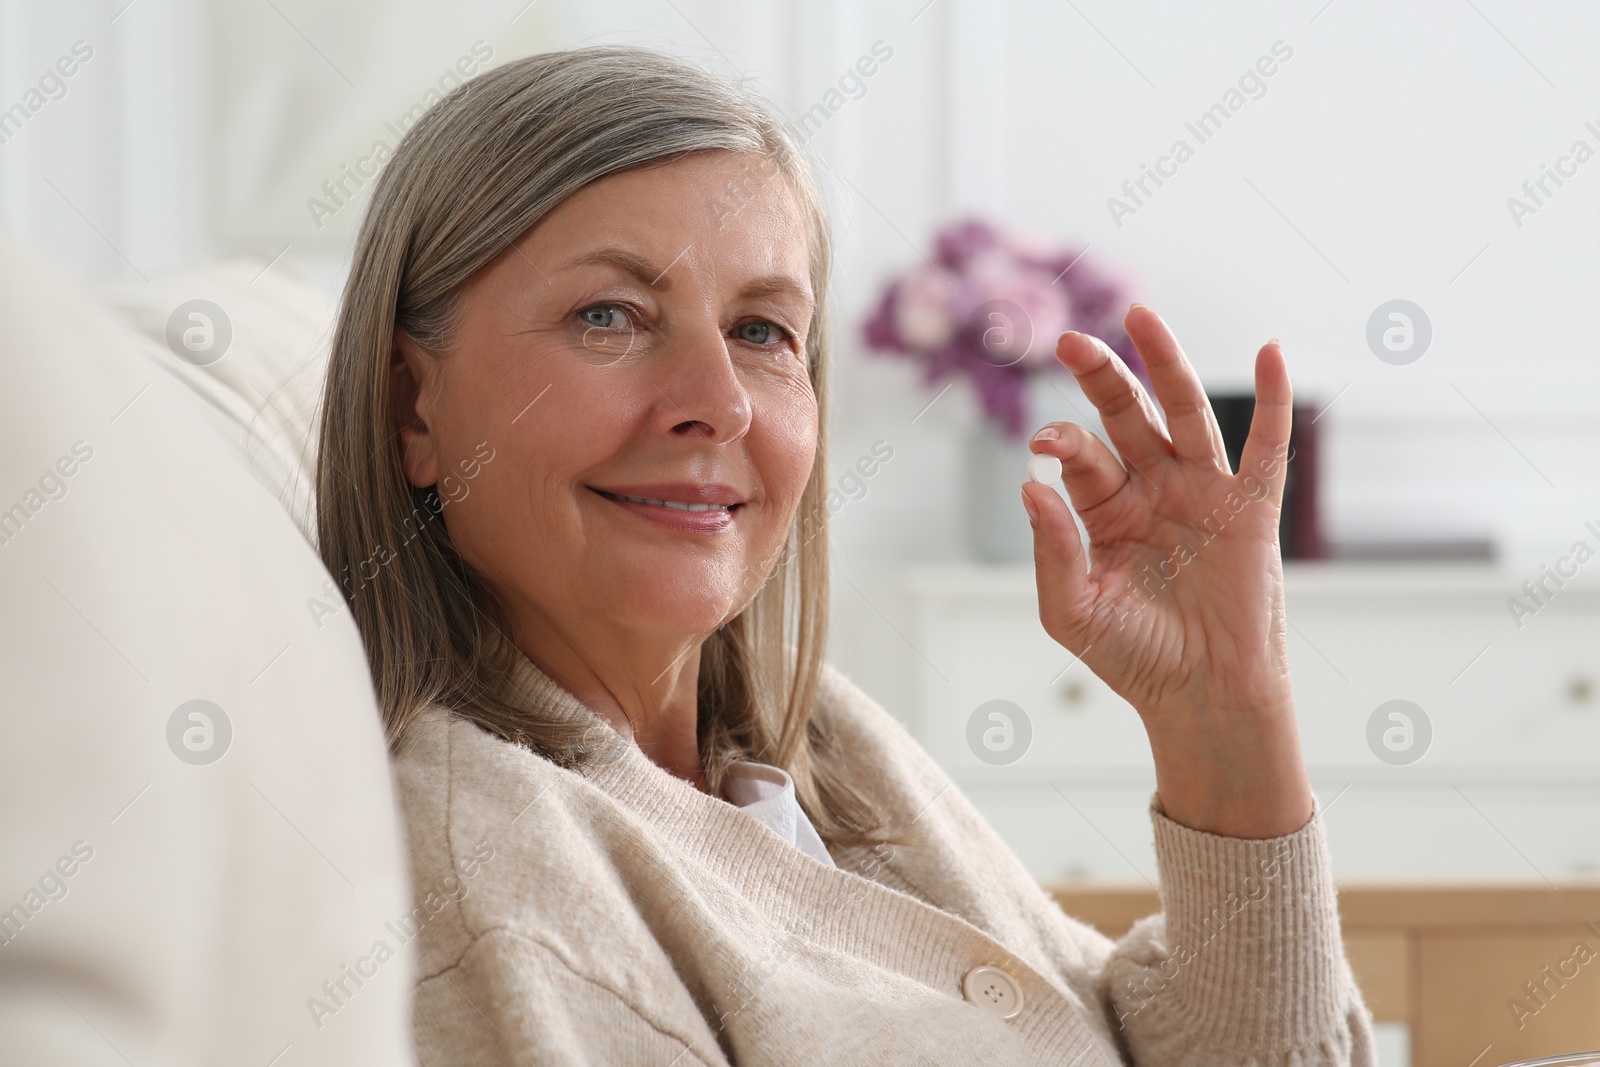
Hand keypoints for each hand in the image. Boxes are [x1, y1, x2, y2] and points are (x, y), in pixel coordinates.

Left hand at [1020, 304, 1313, 838]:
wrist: (1200, 697)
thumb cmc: (1134, 657)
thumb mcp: (1074, 610)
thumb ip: (1053, 550)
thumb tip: (1029, 485)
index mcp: (1104, 509)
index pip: (1081, 456)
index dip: (1063, 442)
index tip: (1044, 441)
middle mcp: (1151, 489)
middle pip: (1125, 415)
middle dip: (1099, 376)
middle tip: (1069, 341)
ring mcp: (1202, 492)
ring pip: (1184, 413)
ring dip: (1165, 364)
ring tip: (1141, 317)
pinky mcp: (1251, 509)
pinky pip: (1265, 448)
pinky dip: (1273, 402)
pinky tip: (1272, 354)